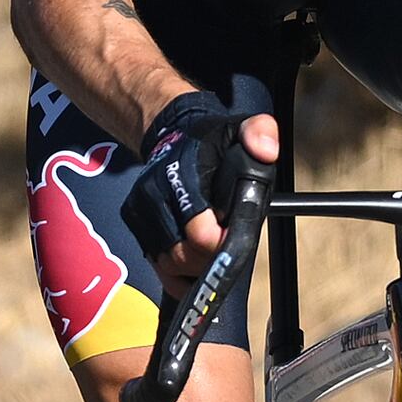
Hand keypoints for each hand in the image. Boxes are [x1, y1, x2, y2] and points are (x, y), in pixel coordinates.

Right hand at [118, 92, 274, 278]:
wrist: (173, 136)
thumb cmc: (211, 142)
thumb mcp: (241, 129)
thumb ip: (259, 135)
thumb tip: (266, 150)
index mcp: (181, 175)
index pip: (200, 234)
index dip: (222, 244)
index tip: (232, 235)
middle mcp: (154, 195)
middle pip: (182, 256)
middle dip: (209, 259)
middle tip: (224, 244)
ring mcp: (141, 211)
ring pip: (167, 264)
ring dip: (193, 265)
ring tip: (209, 248)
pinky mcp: (135, 223)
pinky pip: (156, 265)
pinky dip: (177, 272)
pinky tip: (193, 261)